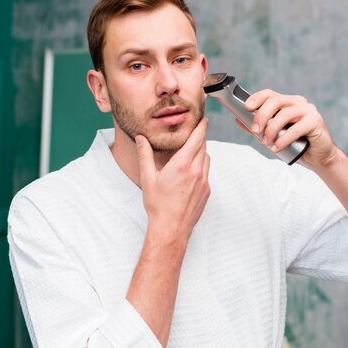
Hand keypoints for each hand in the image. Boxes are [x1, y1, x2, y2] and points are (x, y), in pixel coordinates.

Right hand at [135, 117, 210, 239]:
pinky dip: (201, 167)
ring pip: (206, 159)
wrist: (171, 228)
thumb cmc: (158, 205)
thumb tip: (141, 139)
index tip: (204, 119)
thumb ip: (145, 155)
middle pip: (203, 147)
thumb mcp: (148, 178)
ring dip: (200, 152)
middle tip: (194, 131)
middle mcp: (196, 171)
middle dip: (199, 138)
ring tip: (190, 152)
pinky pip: (206, 173)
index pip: (197, 139)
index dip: (202, 126)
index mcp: (182, 165)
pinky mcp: (207, 191)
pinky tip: (189, 173)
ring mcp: (204, 182)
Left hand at [237, 90, 339, 167]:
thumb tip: (238, 119)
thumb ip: (257, 127)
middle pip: (275, 101)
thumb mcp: (272, 135)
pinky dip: (283, 139)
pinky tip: (276, 148)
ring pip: (284, 114)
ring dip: (271, 130)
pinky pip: (296, 128)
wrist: (317, 156)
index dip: (256, 98)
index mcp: (287, 102)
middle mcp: (297, 103)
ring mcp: (308, 110)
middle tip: (255, 131)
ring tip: (266, 143)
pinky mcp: (316, 121)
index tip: (246, 107)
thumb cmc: (296, 144)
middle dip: (261, 116)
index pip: (270, 94)